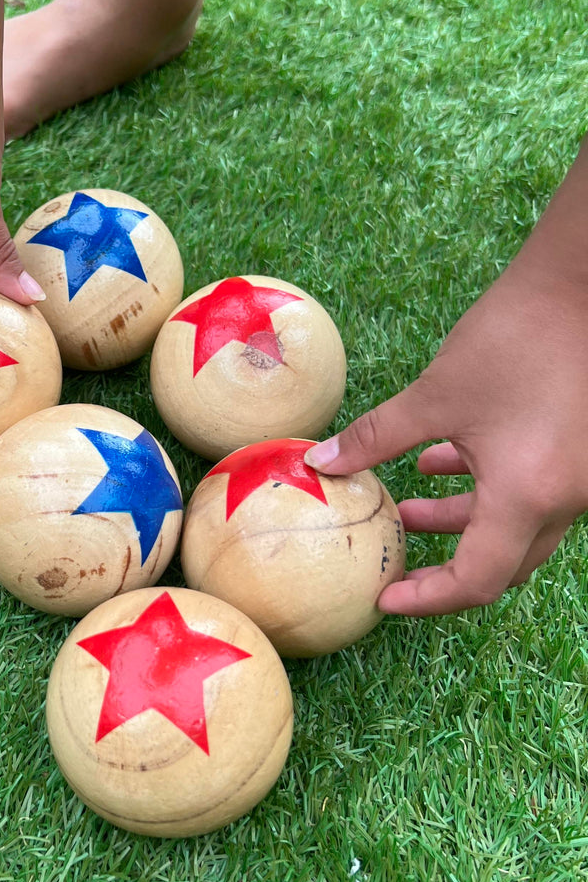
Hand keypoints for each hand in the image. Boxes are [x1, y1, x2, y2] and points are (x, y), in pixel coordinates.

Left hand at [305, 253, 587, 616]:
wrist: (583, 284)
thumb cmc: (515, 337)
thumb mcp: (434, 395)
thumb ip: (375, 439)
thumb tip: (320, 462)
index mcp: (528, 497)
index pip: (476, 580)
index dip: (427, 597)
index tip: (385, 597)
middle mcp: (564, 499)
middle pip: (501, 563)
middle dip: (443, 565)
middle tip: (394, 565)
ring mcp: (579, 479)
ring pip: (515, 524)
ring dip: (461, 522)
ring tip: (403, 506)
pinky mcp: (581, 453)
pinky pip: (531, 491)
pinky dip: (487, 491)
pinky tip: (441, 461)